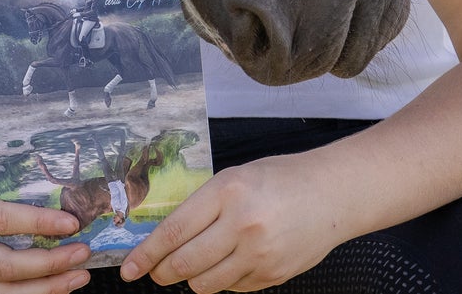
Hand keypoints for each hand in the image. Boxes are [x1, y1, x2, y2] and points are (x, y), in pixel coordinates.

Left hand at [119, 156, 348, 291]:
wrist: (332, 193)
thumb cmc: (280, 179)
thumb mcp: (235, 178)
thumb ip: (203, 207)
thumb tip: (165, 240)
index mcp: (228, 191)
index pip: (175, 231)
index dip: (147, 254)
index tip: (129, 269)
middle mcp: (243, 224)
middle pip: (185, 264)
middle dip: (162, 272)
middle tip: (155, 271)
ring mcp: (260, 253)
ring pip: (205, 284)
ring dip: (191, 279)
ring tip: (195, 265)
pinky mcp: (273, 275)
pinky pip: (232, 288)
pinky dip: (223, 280)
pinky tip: (232, 261)